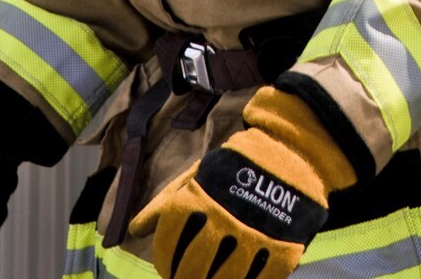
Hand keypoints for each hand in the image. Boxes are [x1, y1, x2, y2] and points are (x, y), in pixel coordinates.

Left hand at [130, 89, 355, 278]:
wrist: (287, 154)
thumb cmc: (231, 168)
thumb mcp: (194, 178)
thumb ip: (163, 205)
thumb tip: (133, 230)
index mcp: (197, 203)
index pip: (169, 247)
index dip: (165, 263)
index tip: (167, 268)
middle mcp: (221, 221)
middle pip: (192, 268)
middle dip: (184, 277)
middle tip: (185, 278)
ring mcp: (252, 236)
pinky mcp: (280, 248)